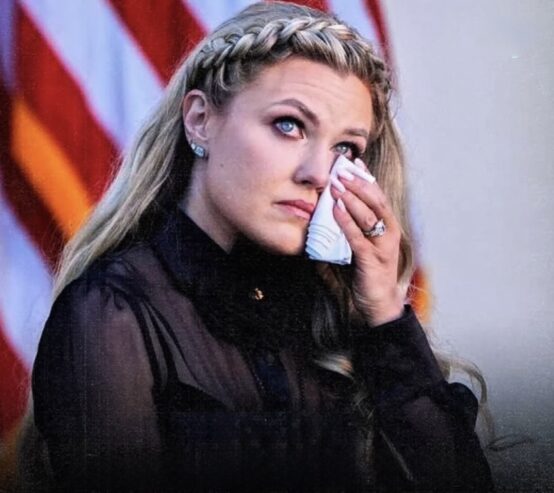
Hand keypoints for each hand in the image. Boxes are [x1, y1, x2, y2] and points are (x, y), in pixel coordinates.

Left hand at [330, 159, 404, 325]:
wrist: (379, 304)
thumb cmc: (368, 274)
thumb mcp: (360, 247)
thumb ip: (349, 231)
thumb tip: (326, 216)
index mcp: (387, 227)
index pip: (378, 196)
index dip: (366, 177)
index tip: (354, 162)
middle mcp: (389, 233)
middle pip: (376, 200)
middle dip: (359, 182)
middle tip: (342, 168)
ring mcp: (382, 246)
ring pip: (369, 215)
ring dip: (352, 197)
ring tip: (337, 184)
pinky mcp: (372, 260)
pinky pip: (358, 237)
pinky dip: (347, 222)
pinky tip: (336, 210)